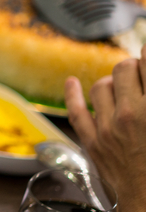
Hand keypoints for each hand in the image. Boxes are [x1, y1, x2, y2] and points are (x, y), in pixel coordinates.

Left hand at [65, 51, 145, 211]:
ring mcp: (107, 128)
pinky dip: (73, 94)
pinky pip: (76, 111)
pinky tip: (72, 82)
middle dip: (134, 68)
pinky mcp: (92, 143)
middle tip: (143, 75)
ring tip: (125, 88)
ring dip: (114, 82)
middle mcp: (130, 114)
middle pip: (124, 69)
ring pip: (101, 86)